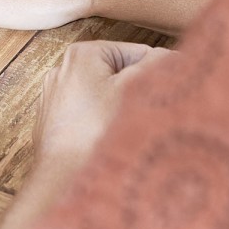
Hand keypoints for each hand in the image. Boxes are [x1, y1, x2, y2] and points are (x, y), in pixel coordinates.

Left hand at [34, 40, 171, 174]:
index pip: (137, 52)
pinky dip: (102, 119)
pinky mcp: (56, 118)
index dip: (159, 71)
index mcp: (83, 53)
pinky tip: (109, 136)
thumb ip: (154, 66)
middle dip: (137, 89)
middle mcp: (64, 69)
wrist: (64, 176)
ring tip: (128, 126)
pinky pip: (89, 110)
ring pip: (104, 93)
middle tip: (149, 111)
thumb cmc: (96, 131)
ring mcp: (57, 94)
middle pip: (119, 72)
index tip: (169, 91)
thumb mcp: (132, 90)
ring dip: (122, 105)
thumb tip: (172, 56)